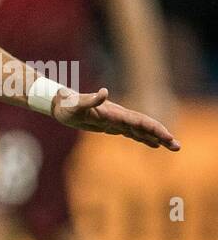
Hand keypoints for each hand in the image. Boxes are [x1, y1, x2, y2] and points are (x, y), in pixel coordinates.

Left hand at [52, 87, 179, 150]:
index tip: (166, 137)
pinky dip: (145, 139)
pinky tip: (155, 145)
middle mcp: (119, 116)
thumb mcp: (75, 104)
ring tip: (174, 147)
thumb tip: (104, 92)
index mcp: (114, 113)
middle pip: (145, 126)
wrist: (61, 103)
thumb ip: (90, 100)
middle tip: (177, 146)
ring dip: (157, 138)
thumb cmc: (67, 104)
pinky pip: (132, 134)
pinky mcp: (111, 126)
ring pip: (141, 131)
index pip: (139, 121)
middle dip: (162, 135)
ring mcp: (116, 121)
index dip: (153, 128)